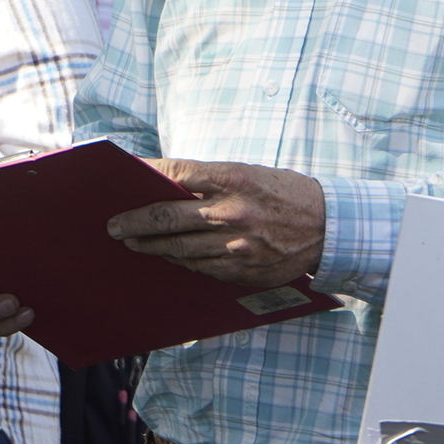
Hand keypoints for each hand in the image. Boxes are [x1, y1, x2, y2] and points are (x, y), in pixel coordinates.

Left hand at [106, 159, 325, 291]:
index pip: (175, 174)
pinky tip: (167, 256)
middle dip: (134, 222)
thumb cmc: (286, 193)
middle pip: (167, 217)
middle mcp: (232, 211)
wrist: (329, 227)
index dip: (144, 176)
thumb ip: (211, 180)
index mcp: (234, 178)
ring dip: (151, 246)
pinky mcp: (241, 270)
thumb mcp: (251, 173)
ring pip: (178, 248)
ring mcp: (236, 245)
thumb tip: (167, 187)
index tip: (123, 179)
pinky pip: (199, 267)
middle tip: (114, 226)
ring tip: (133, 243)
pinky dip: (179, 261)